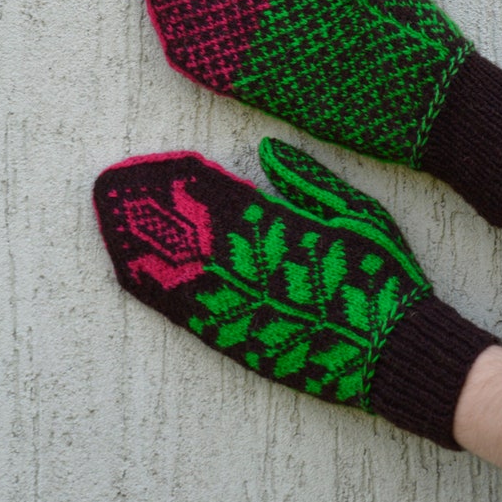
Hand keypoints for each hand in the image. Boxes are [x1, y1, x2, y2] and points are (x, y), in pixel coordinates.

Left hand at [93, 138, 497, 446]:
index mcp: (288, 233)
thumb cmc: (382, 278)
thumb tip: (267, 150)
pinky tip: (127, 275)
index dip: (182, 182)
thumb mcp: (360, 216)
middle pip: (189, 232)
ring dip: (139, 245)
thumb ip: (309, 183)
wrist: (394, 351)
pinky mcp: (243, 343)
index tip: (151, 164)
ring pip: (179, 270)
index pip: (222, 200)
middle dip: (148, 208)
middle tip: (109, 185)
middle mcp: (258, 270)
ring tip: (107, 220)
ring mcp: (246, 309)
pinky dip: (156, 292)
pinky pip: (189, 314)